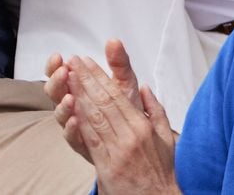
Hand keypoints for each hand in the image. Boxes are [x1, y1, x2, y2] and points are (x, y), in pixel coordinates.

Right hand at [45, 40, 142, 163]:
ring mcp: (74, 125)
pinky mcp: (81, 144)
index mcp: (76, 87)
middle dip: (56, 81)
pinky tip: (75, 120)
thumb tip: (114, 40)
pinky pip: (71, 137)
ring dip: (62, 104)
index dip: (55, 65)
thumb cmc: (127, 109)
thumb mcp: (124, 83)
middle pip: (53, 92)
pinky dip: (71, 128)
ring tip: (69, 96)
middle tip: (63, 72)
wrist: (139, 141)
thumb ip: (119, 63)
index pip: (58, 72)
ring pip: (59, 114)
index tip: (59, 56)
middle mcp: (71, 105)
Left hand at [68, 54, 177, 194]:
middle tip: (73, 61)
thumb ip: (156, 110)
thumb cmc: (161, 171)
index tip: (87, 61)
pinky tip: (69, 107)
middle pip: (103, 101)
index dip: (99, 75)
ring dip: (78, 94)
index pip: (116, 94)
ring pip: (94, 116)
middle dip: (85, 78)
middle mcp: (130, 135)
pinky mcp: (107, 168)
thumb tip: (146, 88)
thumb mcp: (166, 138)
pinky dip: (78, 121)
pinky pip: (90, 140)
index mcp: (142, 125)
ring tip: (67, 77)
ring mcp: (118, 151)